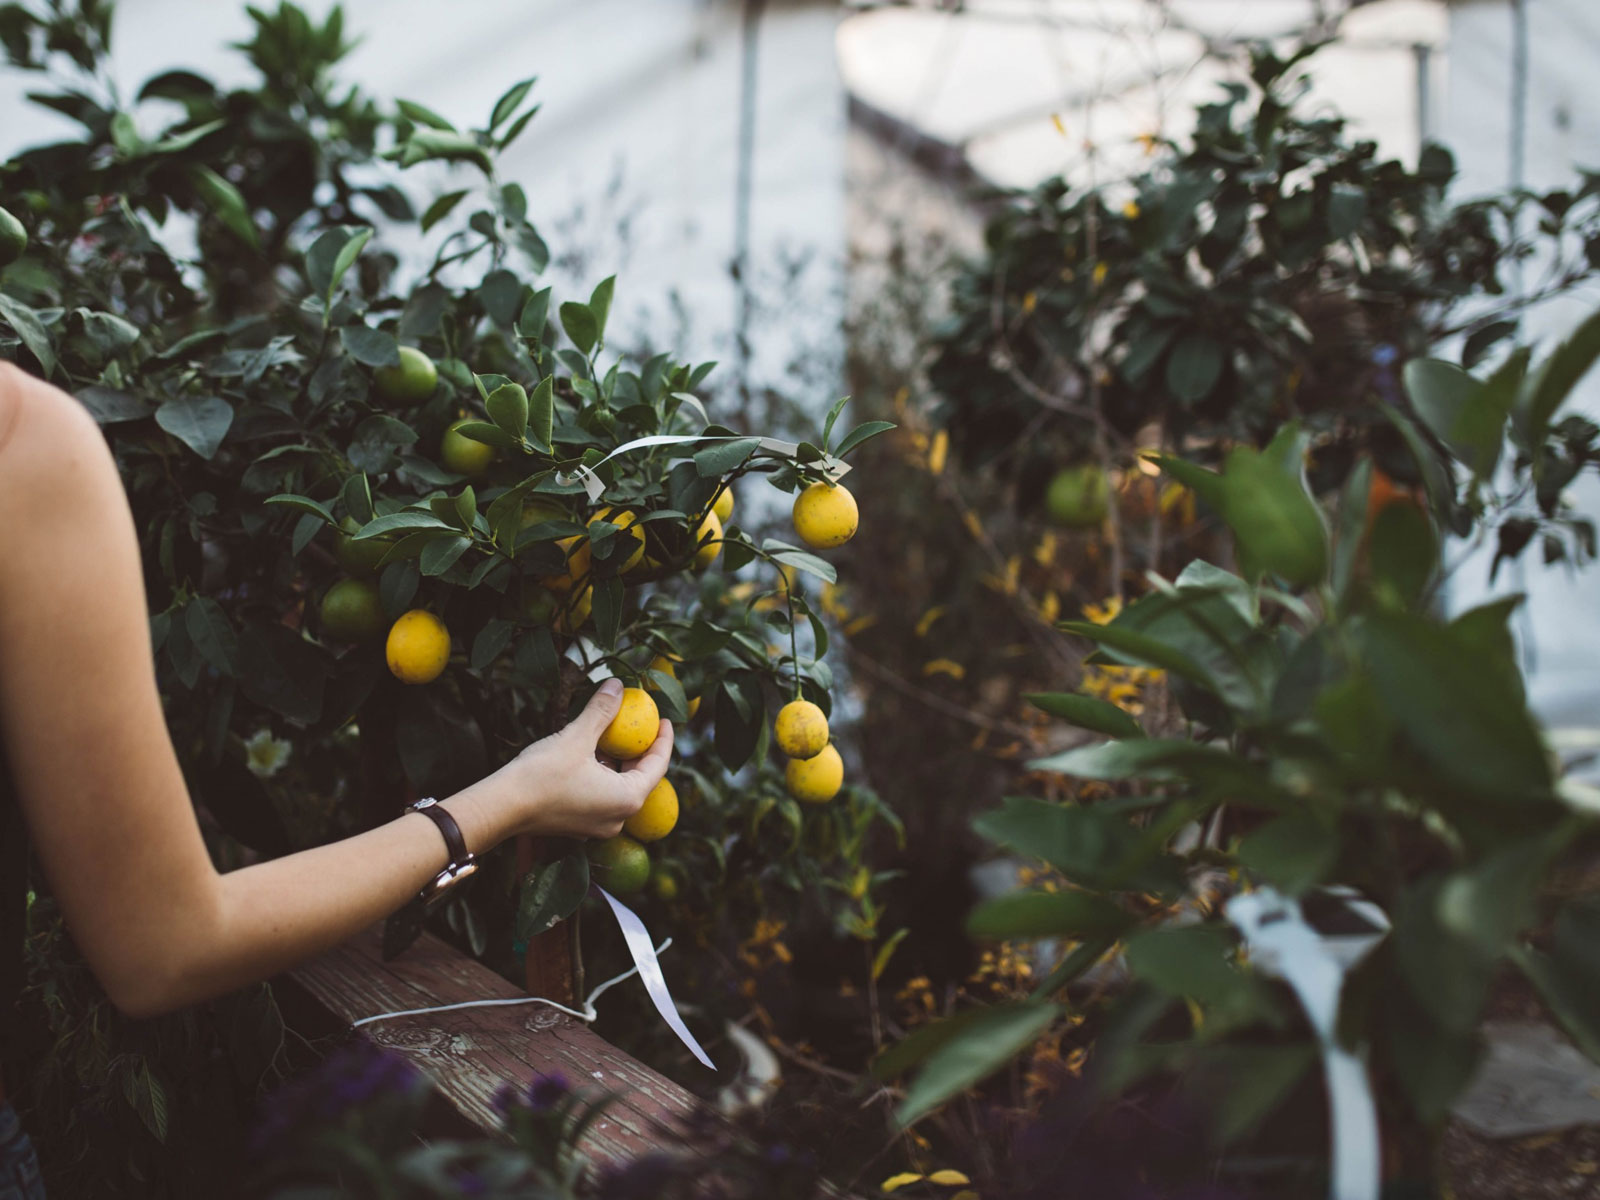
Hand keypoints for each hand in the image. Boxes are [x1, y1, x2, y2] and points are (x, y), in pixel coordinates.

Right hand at [503, 678, 673, 838]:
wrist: (501, 807)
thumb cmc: (541, 774)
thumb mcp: (577, 736)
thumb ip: (602, 711)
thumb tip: (618, 685)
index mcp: (627, 799)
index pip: (658, 765)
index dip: (663, 740)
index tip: (665, 720)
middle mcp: (618, 818)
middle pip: (640, 778)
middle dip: (639, 750)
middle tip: (639, 725)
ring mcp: (598, 826)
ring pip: (619, 788)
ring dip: (618, 763)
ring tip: (612, 736)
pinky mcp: (579, 826)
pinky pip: (601, 797)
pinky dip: (602, 776)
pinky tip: (590, 756)